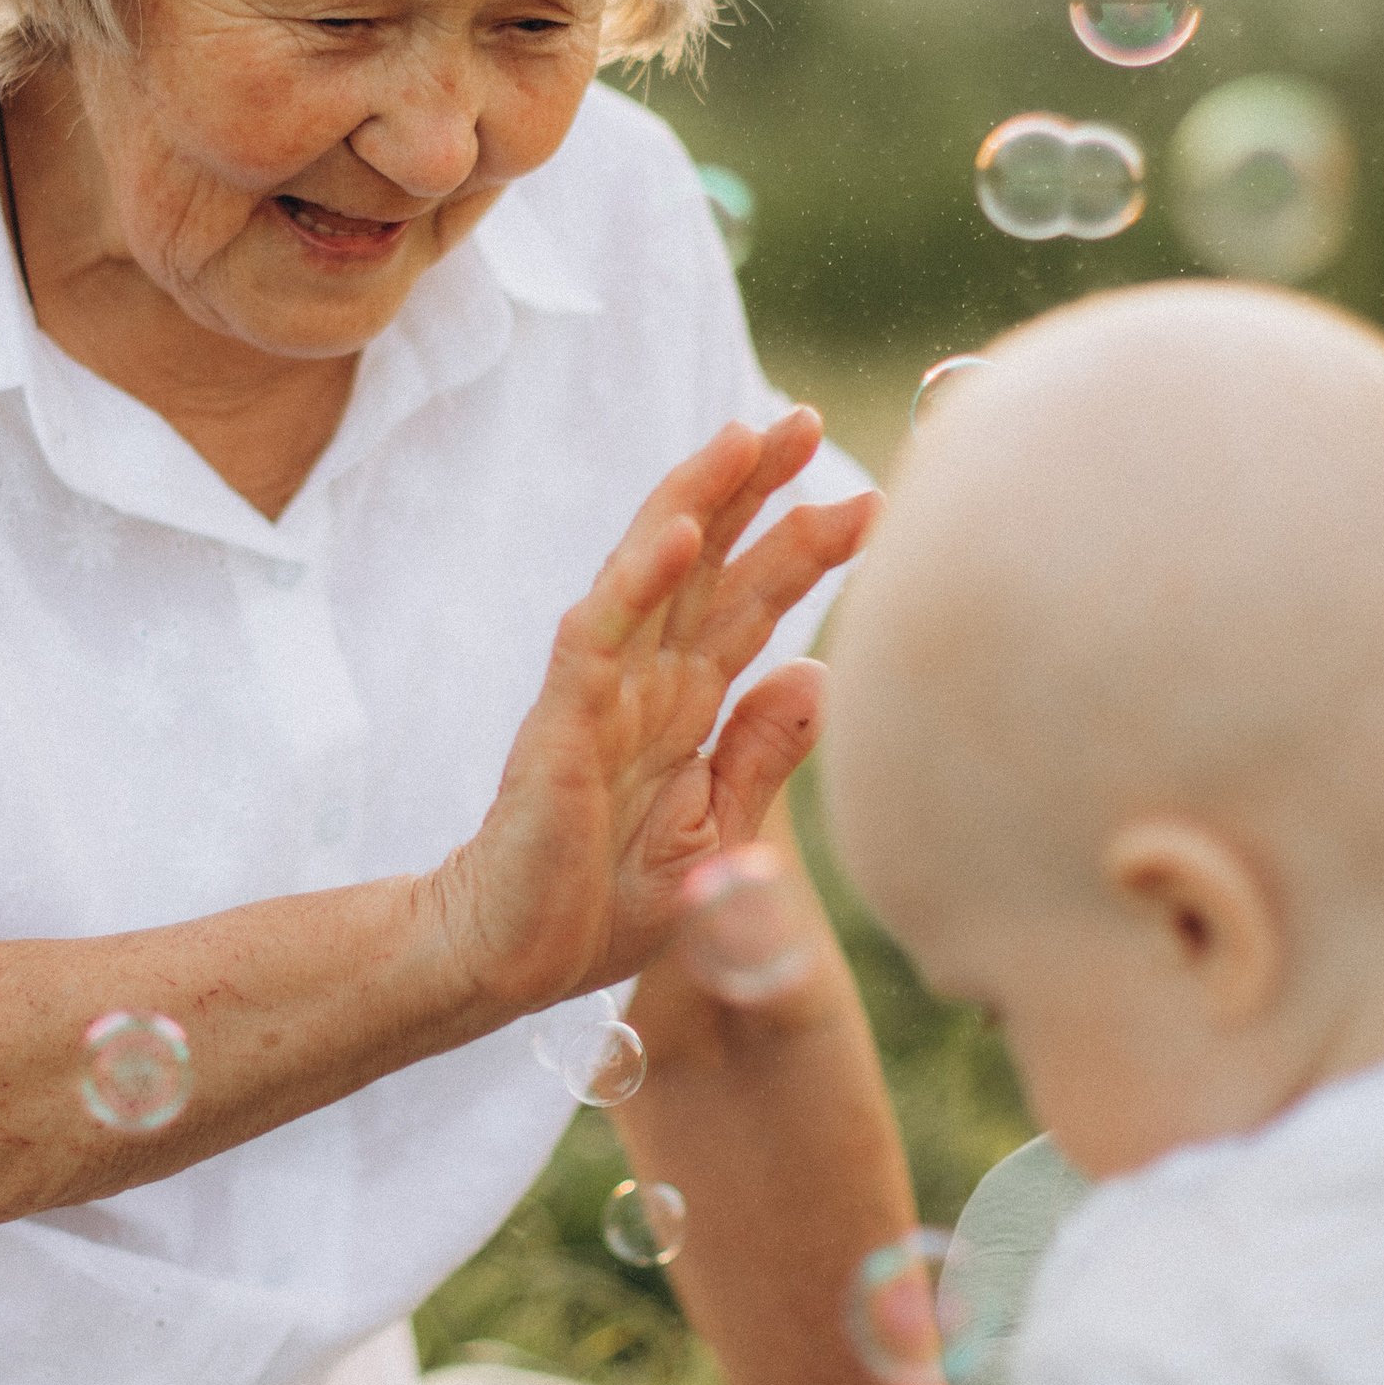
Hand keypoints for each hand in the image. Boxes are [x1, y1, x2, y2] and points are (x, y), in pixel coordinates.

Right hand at [432, 413, 877, 1014]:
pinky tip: (672, 536)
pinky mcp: (559, 724)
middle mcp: (644, 682)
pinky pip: (598, 637)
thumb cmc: (601, 907)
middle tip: (802, 419)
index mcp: (684, 705)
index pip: (751, 605)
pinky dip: (634, 581)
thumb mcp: (715, 832)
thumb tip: (818, 672)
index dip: (805, 547)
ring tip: (741, 438)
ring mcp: (598, 695)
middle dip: (755, 492)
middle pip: (705, 564)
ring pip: (649, 575)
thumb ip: (761, 755)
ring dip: (693, 501)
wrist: (511, 965)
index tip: (872, 500)